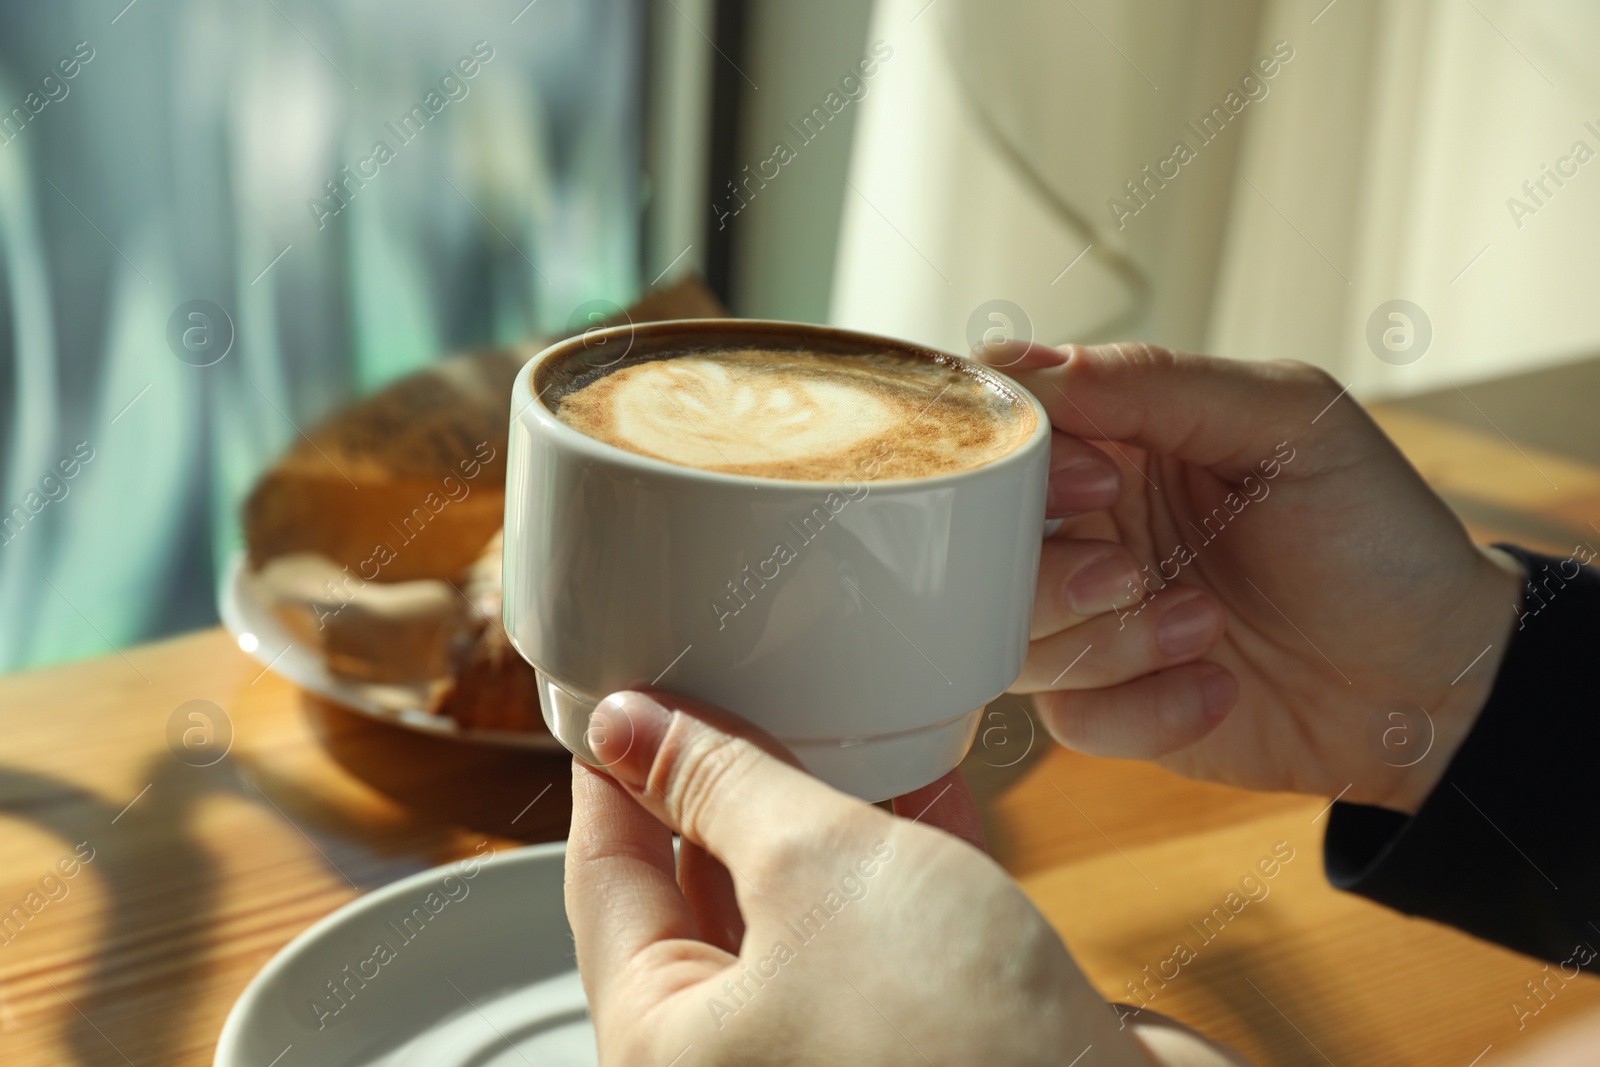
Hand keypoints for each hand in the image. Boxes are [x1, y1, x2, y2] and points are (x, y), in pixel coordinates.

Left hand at [565, 690, 1238, 1064]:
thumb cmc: (959, 1042)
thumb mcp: (815, 868)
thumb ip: (718, 784)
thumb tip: (630, 727)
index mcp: (667, 1043)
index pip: (604, 877)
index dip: (616, 769)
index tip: (629, 689)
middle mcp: (740, 1055)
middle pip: (695, 889)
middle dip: (715, 781)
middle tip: (725, 682)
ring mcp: (833, 1048)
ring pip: (795, 905)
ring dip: (813, 808)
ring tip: (818, 708)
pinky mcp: (920, 1037)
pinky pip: (881, 928)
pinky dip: (895, 852)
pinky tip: (920, 772)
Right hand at [979, 342, 1524, 813]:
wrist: (1432, 677)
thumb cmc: (1374, 533)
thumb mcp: (1290, 422)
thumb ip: (1160, 384)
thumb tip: (1034, 370)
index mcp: (1117, 436)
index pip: (1003, 424)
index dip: (1017, 453)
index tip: (1097, 477)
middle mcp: (1086, 522)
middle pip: (978, 542)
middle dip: (1049, 569)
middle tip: (1130, 572)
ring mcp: (1088, 615)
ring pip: (1010, 634)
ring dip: (1106, 641)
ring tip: (1204, 625)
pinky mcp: (1105, 700)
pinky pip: (1068, 714)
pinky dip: (1144, 707)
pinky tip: (1217, 683)